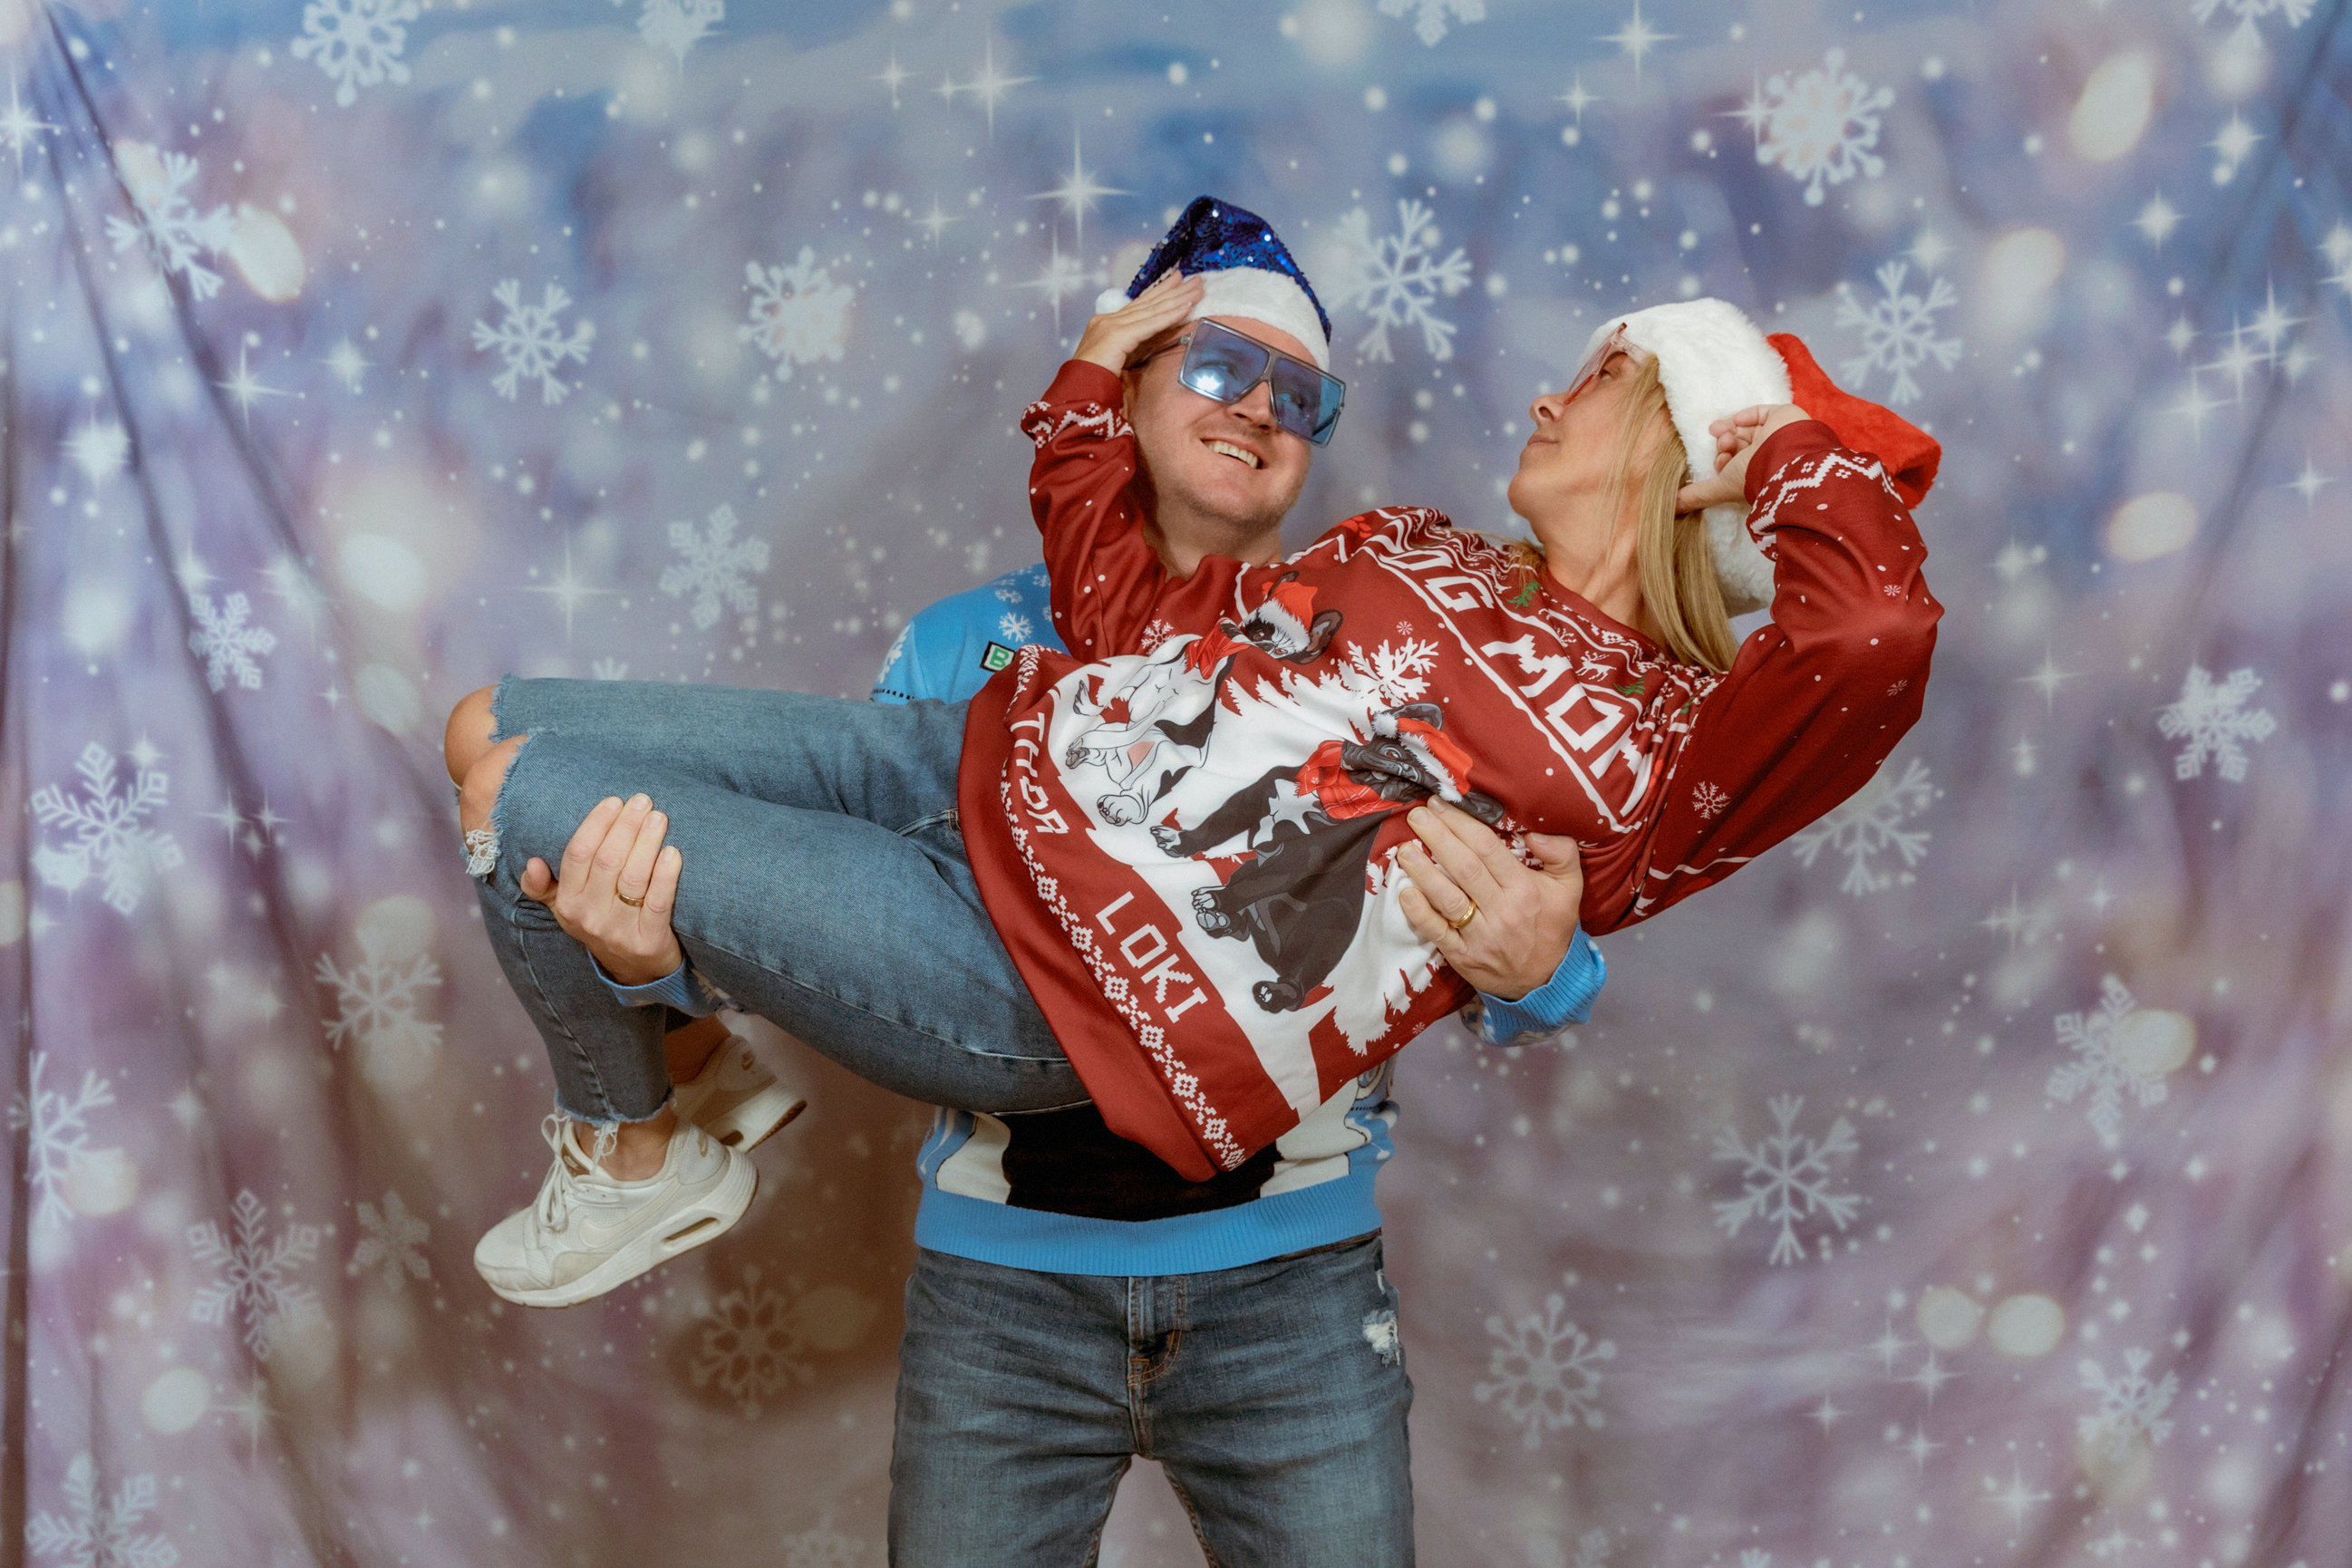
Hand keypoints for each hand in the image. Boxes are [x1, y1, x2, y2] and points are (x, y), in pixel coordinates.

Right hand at [518, 793, 685, 987]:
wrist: (635, 970)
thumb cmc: (601, 922)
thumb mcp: (565, 907)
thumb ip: (544, 885)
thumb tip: (531, 862)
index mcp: (567, 902)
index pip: (578, 854)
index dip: (596, 824)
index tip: (614, 801)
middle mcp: (589, 916)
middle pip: (607, 861)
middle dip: (626, 826)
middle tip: (643, 801)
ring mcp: (619, 930)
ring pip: (633, 877)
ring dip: (647, 843)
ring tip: (659, 818)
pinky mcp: (648, 941)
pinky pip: (657, 902)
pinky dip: (665, 876)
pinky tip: (673, 853)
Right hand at [1073, 269, 1204, 374]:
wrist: (1077, 393)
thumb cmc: (1096, 384)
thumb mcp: (1122, 360)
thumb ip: (1138, 346)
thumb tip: (1161, 336)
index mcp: (1106, 325)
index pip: (1138, 306)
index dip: (1160, 292)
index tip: (1177, 281)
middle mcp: (1108, 320)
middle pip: (1148, 303)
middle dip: (1173, 290)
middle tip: (1195, 278)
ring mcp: (1111, 325)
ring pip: (1151, 309)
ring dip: (1177, 298)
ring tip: (1197, 288)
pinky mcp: (1117, 336)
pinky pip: (1149, 324)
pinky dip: (1169, 316)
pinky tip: (1186, 307)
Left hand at [1396, 797, 1585, 1000]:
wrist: (1547, 980)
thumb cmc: (1553, 926)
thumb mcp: (1570, 887)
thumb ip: (1562, 853)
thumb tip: (1535, 831)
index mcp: (1525, 889)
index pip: (1487, 849)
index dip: (1461, 824)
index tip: (1441, 805)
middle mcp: (1502, 911)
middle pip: (1464, 868)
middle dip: (1437, 838)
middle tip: (1416, 816)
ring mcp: (1481, 936)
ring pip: (1448, 898)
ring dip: (1423, 872)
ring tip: (1405, 849)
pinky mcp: (1463, 956)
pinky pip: (1438, 933)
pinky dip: (1420, 913)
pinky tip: (1405, 893)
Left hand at [1674, 402, 1810, 512]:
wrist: (1784, 458)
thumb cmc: (1754, 477)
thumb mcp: (1720, 488)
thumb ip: (1696, 496)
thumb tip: (1669, 507)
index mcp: (1753, 474)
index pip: (1733, 463)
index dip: (1722, 460)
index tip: (1719, 461)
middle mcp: (1764, 456)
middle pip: (1738, 445)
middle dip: (1725, 444)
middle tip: (1722, 444)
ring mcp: (1775, 436)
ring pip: (1747, 430)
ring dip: (1731, 430)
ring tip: (1724, 433)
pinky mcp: (1784, 418)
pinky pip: (1761, 413)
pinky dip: (1747, 416)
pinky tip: (1738, 420)